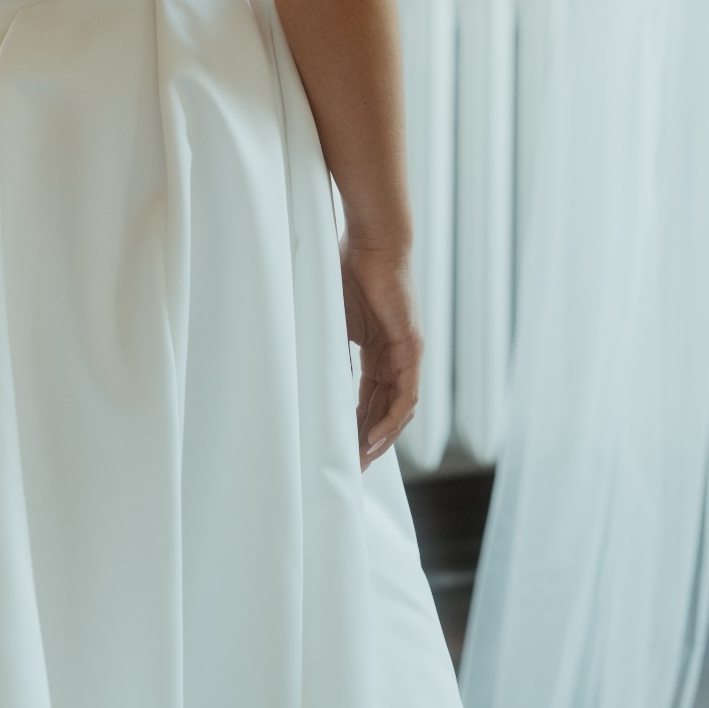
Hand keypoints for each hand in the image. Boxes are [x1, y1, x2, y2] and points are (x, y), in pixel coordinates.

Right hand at [339, 241, 422, 466]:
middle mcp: (395, 354)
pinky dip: (391, 418)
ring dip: (381, 435)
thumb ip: (324, 342)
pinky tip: (374, 436)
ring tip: (361, 459)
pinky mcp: (411, 347)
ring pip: (398, 407)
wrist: (371, 240)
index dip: (357, 422)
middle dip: (369, 439)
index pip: (370, 395)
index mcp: (376, 347)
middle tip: (351, 466)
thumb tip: (297, 363)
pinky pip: (405, 394)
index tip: (342, 447)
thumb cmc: (347, 267)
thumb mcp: (330, 316)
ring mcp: (406, 351)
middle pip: (384, 407)